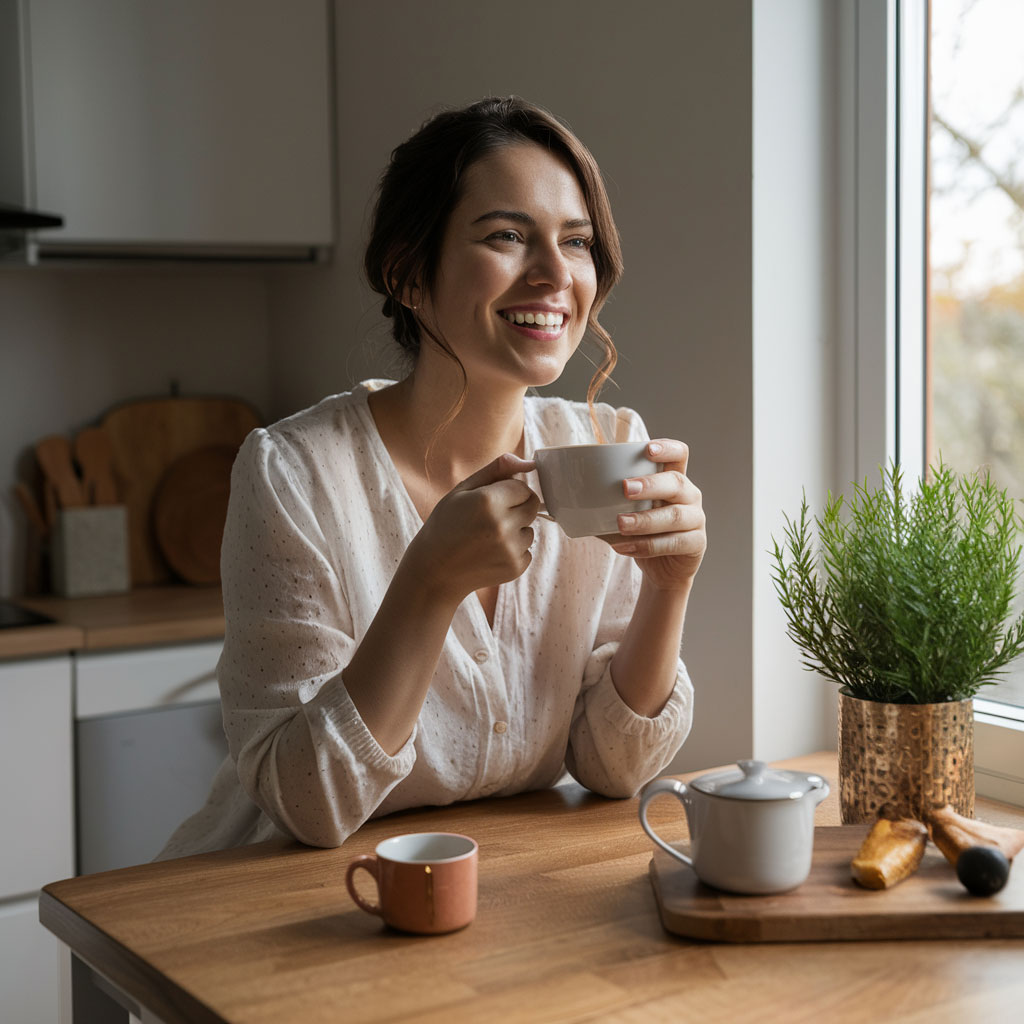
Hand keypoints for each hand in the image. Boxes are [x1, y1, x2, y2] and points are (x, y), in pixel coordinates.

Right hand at [405, 453, 539, 602]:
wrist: (434, 570)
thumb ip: (495, 471)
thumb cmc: (445, 525)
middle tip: (492, 518)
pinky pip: (527, 551)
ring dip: (515, 531)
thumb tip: (527, 463)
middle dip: (517, 508)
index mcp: (488, 501)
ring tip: (487, 538)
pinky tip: (489, 553)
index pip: (523, 488)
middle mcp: (503, 525)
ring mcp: (510, 549)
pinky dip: (513, 551)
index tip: (491, 500)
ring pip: (530, 531)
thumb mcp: (462, 490)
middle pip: (533, 507)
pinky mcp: (515, 567)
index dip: (509, 491)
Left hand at [608, 439, 705, 591]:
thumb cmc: (641, 533)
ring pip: (674, 515)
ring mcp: (696, 520)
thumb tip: (561, 490)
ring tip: (620, 523)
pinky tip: (624, 547)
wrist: (662, 570)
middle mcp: (689, 496)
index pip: (679, 454)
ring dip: (645, 519)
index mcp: (673, 478)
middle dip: (650, 484)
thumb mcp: (624, 511)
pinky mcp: (696, 544)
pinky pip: (673, 543)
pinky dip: (646, 546)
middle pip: (677, 482)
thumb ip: (604, 499)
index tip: (647, 449)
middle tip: (625, 488)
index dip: (666, 448)